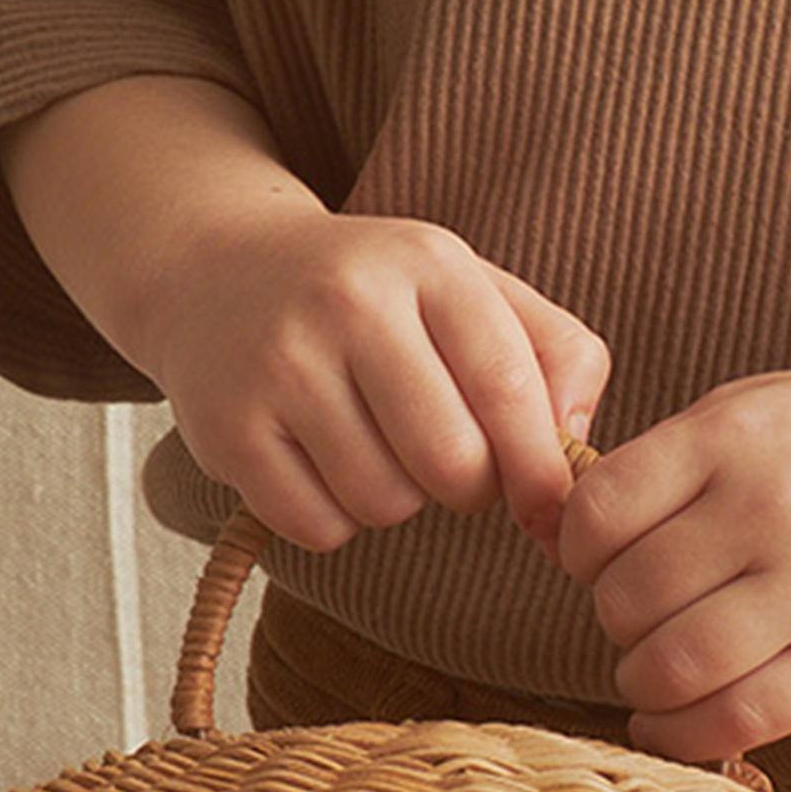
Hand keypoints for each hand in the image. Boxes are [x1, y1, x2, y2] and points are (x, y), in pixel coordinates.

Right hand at [142, 202, 609, 552]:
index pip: (509, 388)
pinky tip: (319, 464)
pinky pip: (319, 528)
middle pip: (453, 463)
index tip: (548, 507)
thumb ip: (556, 356)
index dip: (541, 469)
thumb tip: (573, 447)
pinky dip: (333, 518)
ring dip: (396, 500)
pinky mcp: (228, 428)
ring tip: (373, 446)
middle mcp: (348, 301)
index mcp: (427, 263)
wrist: (217, 271)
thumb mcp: (472, 291)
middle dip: (467, 487)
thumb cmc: (377, 300)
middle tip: (446, 460)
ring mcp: (279, 363)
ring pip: (386, 503)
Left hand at [545, 351, 790, 762]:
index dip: (579, 551)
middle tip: (645, 616)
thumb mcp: (762, 411)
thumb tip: (554, 537)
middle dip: (616, 620)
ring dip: (642, 682)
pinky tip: (676, 722)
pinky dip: (684, 734)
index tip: (603, 560)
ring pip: (671, 667)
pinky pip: (739, 718)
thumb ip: (667, 465)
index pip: (596, 516)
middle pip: (626, 599)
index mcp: (735, 437)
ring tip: (659, 670)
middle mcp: (771, 510)